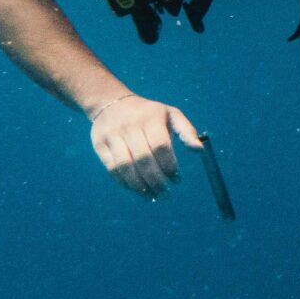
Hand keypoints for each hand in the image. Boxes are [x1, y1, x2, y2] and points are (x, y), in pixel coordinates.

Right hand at [88, 94, 203, 197]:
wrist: (110, 102)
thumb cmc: (147, 113)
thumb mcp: (170, 114)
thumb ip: (187, 131)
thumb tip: (200, 150)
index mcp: (150, 117)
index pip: (161, 146)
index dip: (170, 166)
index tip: (177, 180)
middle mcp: (130, 125)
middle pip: (143, 159)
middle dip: (156, 181)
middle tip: (166, 194)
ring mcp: (112, 135)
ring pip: (125, 167)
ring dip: (140, 187)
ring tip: (152, 197)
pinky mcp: (99, 145)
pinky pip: (112, 169)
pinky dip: (125, 183)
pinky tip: (137, 190)